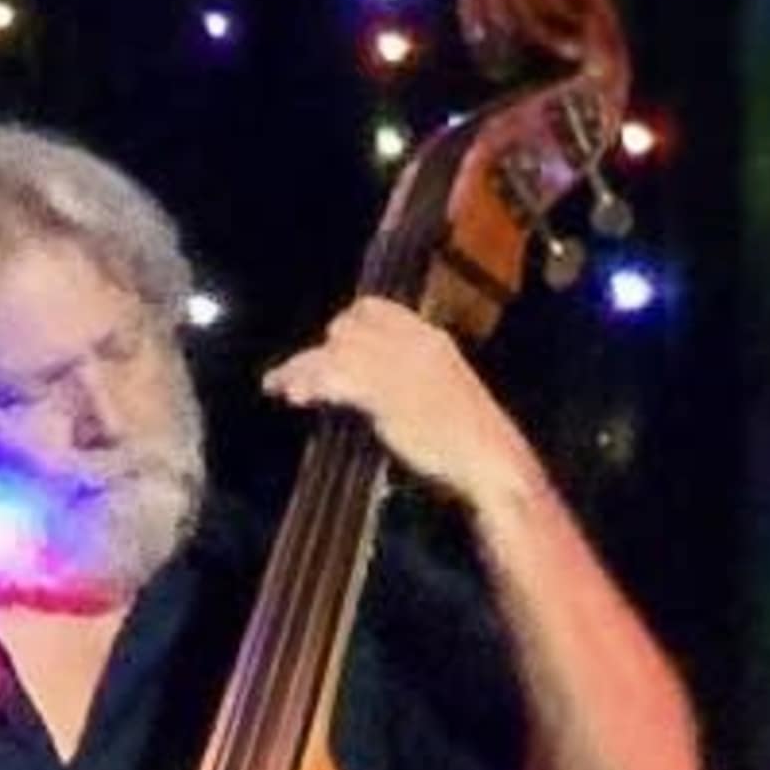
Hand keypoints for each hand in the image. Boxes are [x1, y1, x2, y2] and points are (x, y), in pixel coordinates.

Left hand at [259, 293, 539, 516]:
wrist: (492, 461)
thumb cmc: (470, 439)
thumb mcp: (442, 392)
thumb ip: (409, 378)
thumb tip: (367, 382)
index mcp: (430, 338)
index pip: (373, 308)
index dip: (342, 326)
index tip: (324, 345)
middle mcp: (412, 344)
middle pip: (344, 328)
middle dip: (315, 351)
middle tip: (290, 375)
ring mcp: (399, 367)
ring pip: (333, 353)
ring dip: (300, 370)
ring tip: (278, 387)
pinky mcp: (387, 394)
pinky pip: (336, 379)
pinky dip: (310, 385)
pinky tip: (295, 398)